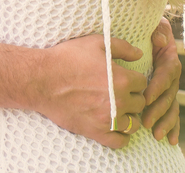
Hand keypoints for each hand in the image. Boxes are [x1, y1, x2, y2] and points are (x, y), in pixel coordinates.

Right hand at [34, 34, 147, 149]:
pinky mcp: (96, 132)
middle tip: (119, 92)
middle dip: (132, 97)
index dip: (134, 79)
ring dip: (128, 116)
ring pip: (133, 123)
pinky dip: (122, 136)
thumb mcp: (95, 44)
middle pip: (140, 103)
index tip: (124, 78)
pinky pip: (120, 141)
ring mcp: (108, 119)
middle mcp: (119, 101)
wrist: (41, 80)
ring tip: (118, 109)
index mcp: (122, 78)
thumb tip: (139, 53)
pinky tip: (116, 127)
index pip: (143, 83)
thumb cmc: (67, 59)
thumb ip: (122, 47)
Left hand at [142, 18, 181, 143]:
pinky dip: (173, 128)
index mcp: (168, 60)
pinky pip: (172, 114)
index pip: (166, 74)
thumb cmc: (146, 30)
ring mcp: (170, 88)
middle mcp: (172, 76)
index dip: (158, 86)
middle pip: (168, 95)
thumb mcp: (153, 25)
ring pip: (171, 107)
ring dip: (165, 122)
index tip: (145, 96)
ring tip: (156, 135)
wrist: (144, 35)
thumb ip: (158, 29)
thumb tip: (160, 39)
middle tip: (146, 122)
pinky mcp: (165, 97)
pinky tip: (171, 141)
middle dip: (158, 110)